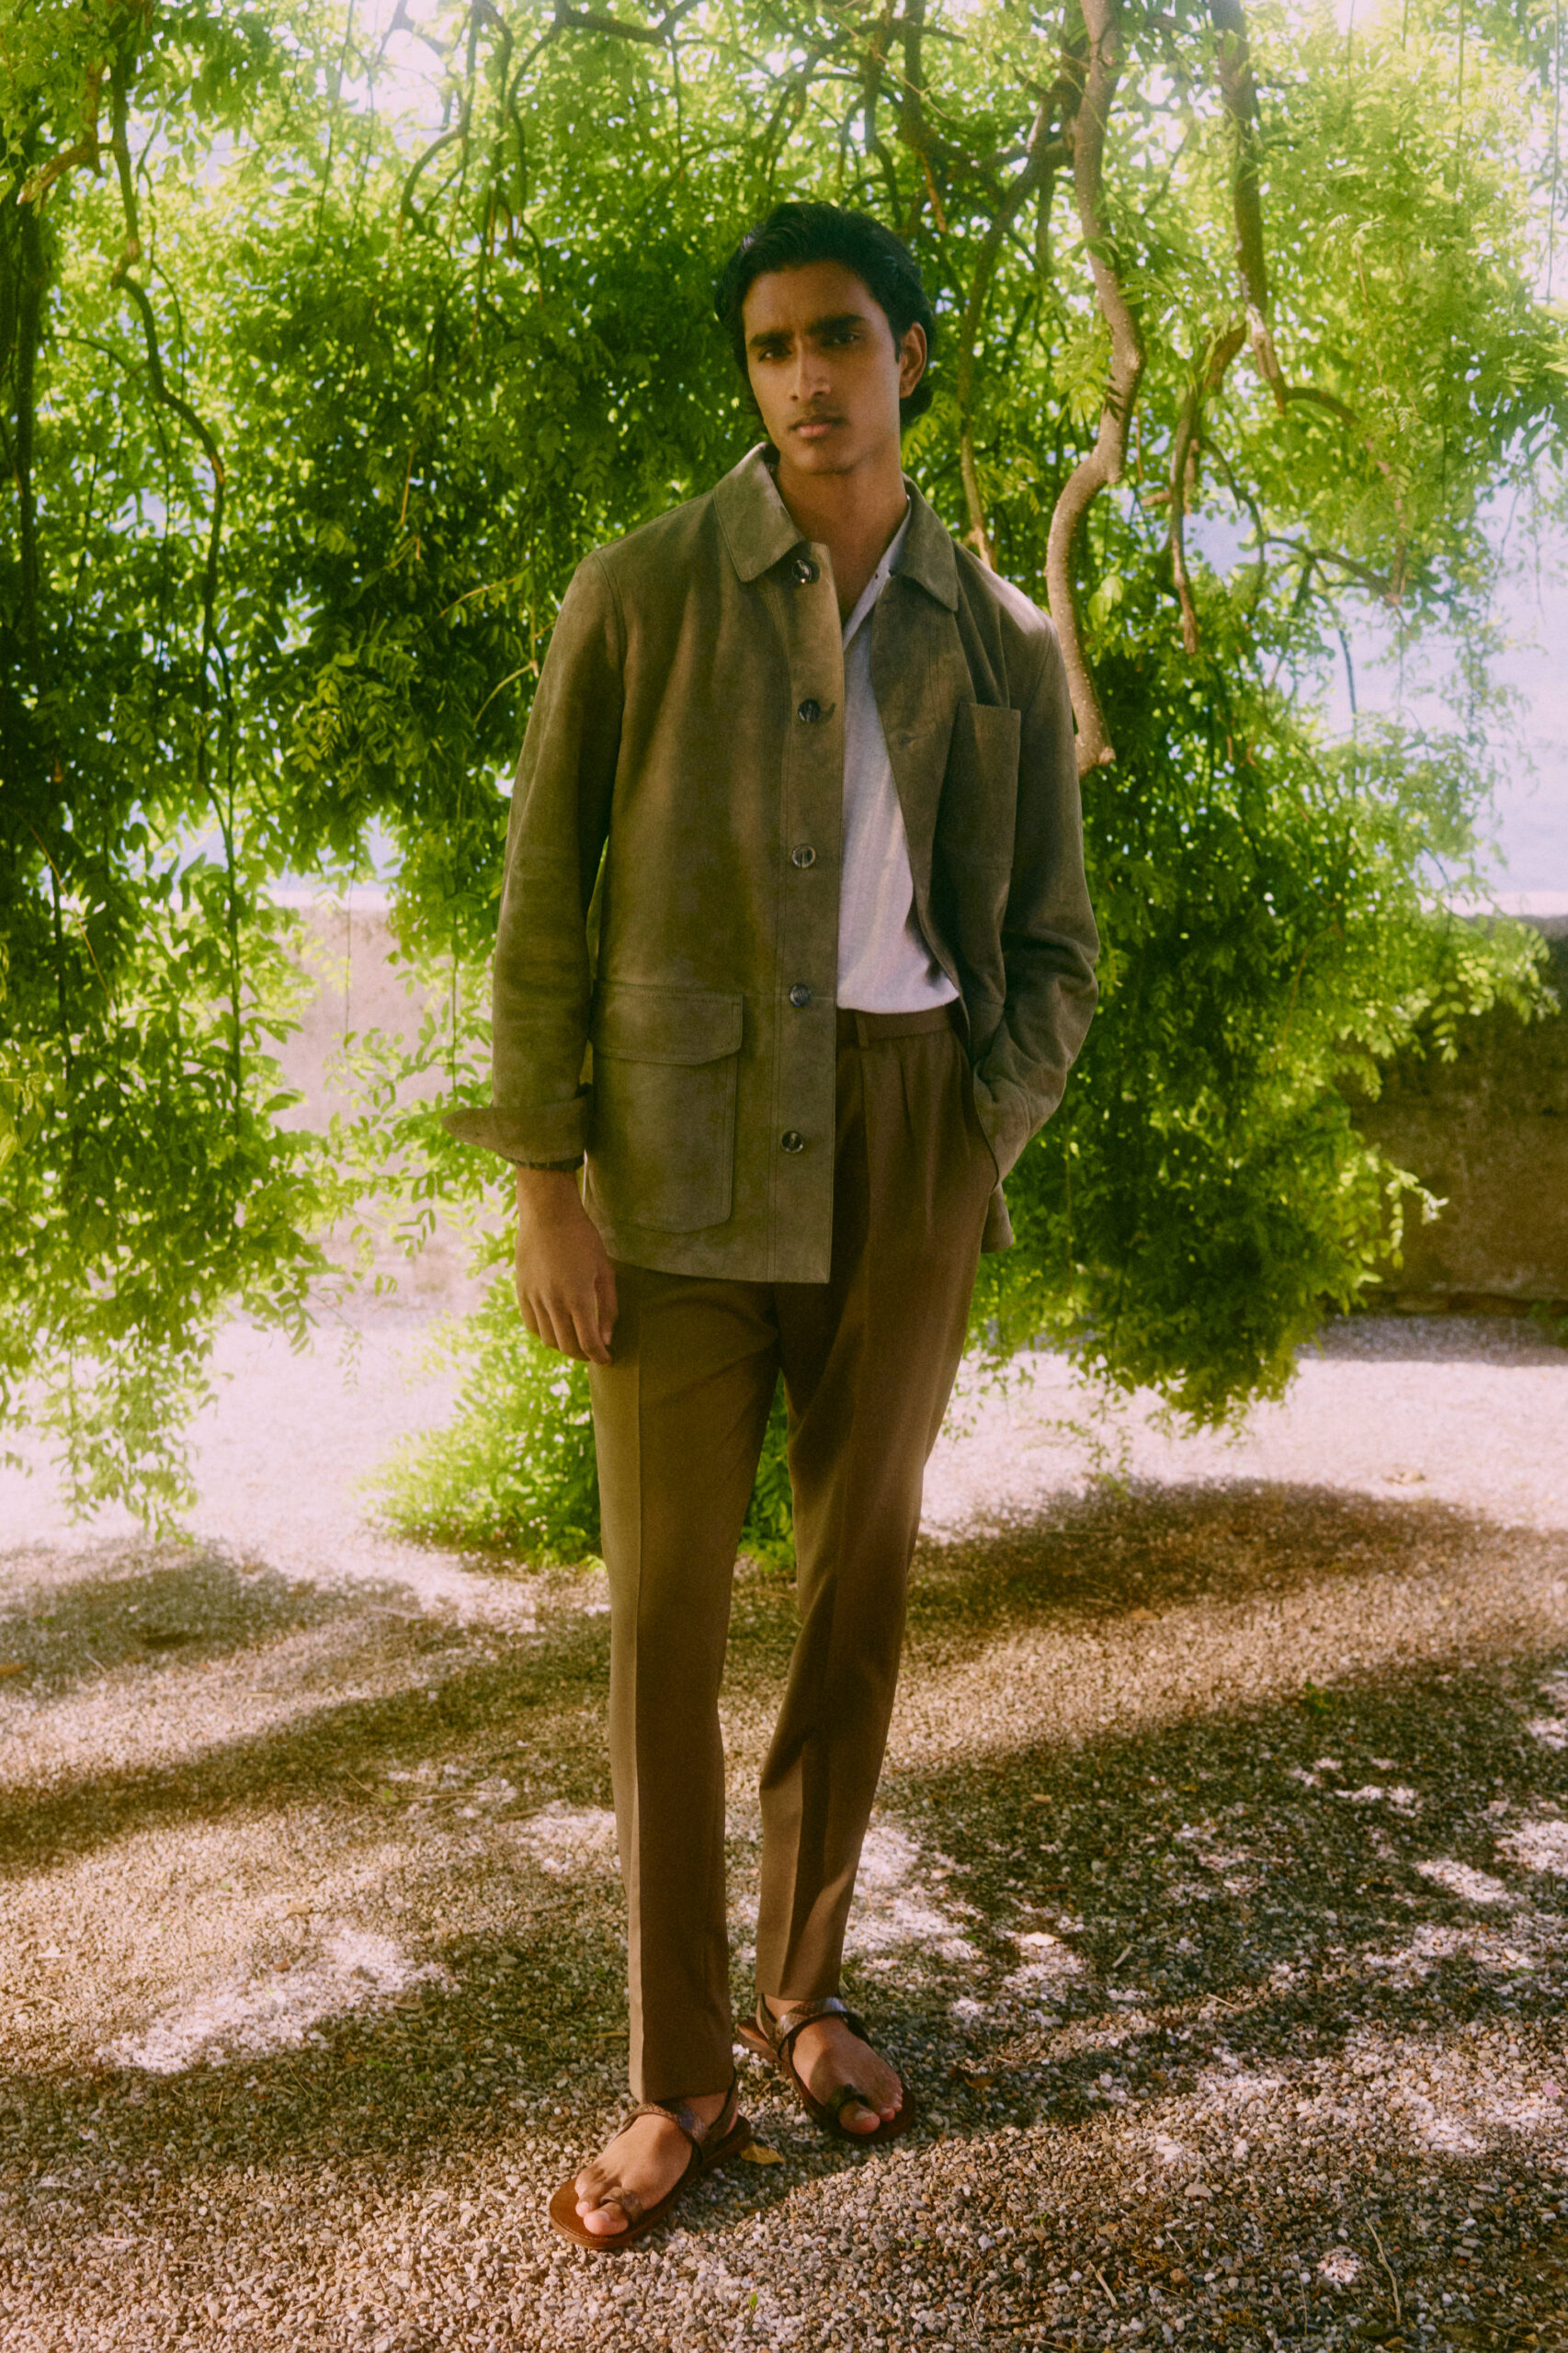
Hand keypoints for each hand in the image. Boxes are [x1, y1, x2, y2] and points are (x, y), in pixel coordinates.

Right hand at [513, 1168, 617, 1363]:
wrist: (547, 1214)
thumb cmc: (583, 1240)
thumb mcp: (605, 1271)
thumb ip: (608, 1308)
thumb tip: (606, 1339)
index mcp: (579, 1297)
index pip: (588, 1342)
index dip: (599, 1356)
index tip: (607, 1359)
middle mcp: (554, 1302)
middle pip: (567, 1346)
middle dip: (583, 1355)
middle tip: (594, 1352)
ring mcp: (534, 1298)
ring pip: (548, 1339)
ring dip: (564, 1346)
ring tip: (577, 1340)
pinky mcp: (521, 1292)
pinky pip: (531, 1325)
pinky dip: (545, 1333)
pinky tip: (556, 1328)